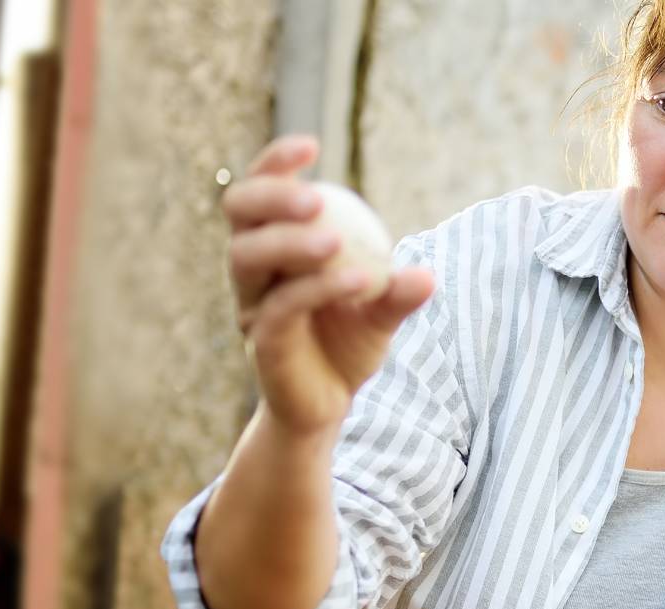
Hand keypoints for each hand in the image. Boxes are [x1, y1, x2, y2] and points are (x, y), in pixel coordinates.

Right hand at [223, 134, 435, 437]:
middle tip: (314, 198)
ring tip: (334, 241)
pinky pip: (278, 306)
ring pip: (246, 256)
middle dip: (270, 193)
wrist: (327, 406)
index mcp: (273, 247)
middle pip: (237, 211)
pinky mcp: (260, 341)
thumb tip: (427, 275)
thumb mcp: (381, 313)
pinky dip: (316, 288)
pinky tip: (356, 281)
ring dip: (289, 241)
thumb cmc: (347, 346)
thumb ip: (399, 293)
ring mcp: (251, 304)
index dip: (276, 163)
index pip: (260, 192)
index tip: (312, 145)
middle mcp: (253, 270)